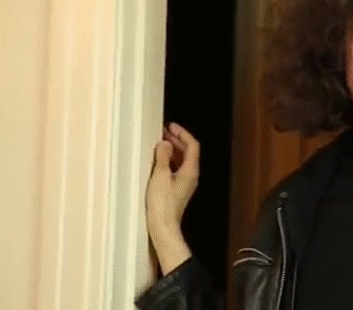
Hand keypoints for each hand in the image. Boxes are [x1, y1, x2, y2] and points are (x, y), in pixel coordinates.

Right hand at [146, 122, 199, 238]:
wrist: (163, 227)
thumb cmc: (162, 203)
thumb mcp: (160, 176)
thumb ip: (163, 157)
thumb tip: (165, 143)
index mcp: (191, 170)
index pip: (193, 145)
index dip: (183, 133)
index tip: (170, 126)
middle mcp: (191, 176)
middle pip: (189, 152)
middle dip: (178, 140)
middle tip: (164, 131)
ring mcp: (185, 183)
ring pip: (183, 160)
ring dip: (174, 150)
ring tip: (160, 143)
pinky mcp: (177, 190)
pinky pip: (177, 169)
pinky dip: (170, 160)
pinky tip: (159, 160)